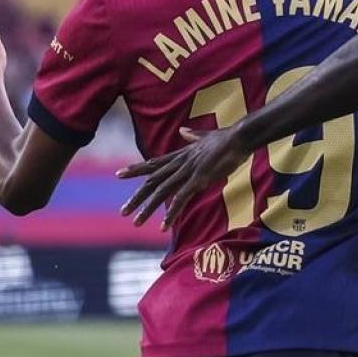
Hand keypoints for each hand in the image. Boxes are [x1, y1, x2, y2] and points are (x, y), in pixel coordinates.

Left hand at [117, 126, 251, 228]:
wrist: (239, 138)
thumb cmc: (226, 138)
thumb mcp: (205, 136)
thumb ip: (192, 136)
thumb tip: (183, 130)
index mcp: (180, 155)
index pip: (153, 163)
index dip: (136, 170)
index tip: (119, 175)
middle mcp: (179, 164)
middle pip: (152, 181)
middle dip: (137, 197)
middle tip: (123, 211)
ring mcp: (188, 172)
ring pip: (161, 192)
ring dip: (148, 208)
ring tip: (136, 222)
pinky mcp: (198, 180)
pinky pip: (180, 199)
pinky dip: (171, 214)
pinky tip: (163, 226)